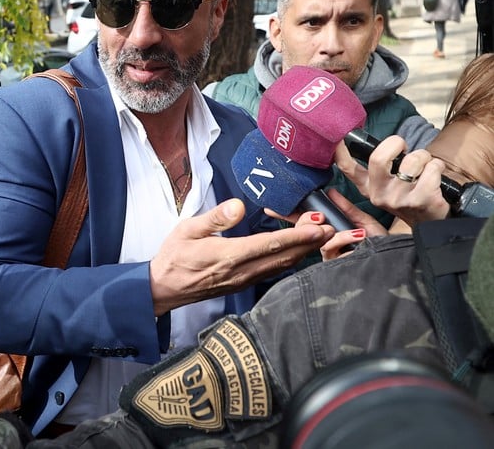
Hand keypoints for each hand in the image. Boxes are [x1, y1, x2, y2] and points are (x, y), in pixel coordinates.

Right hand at [149, 198, 332, 315]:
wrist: (162, 288)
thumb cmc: (173, 257)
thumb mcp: (187, 230)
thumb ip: (215, 218)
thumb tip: (238, 205)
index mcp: (228, 256)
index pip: (269, 244)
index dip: (297, 236)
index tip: (318, 227)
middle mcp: (240, 271)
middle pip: (282, 257)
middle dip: (309, 243)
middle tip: (331, 228)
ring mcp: (242, 280)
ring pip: (280, 266)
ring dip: (302, 252)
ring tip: (321, 238)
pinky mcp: (241, 283)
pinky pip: (271, 271)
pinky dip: (288, 260)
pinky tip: (297, 252)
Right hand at [265, 189, 386, 260]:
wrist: (396, 256)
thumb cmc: (379, 242)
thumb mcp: (362, 221)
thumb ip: (345, 208)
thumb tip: (330, 192)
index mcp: (327, 233)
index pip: (303, 224)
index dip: (287, 216)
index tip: (272, 208)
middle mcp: (324, 245)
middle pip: (303, 233)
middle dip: (308, 222)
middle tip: (319, 216)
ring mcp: (330, 257)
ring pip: (319, 242)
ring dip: (337, 235)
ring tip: (356, 232)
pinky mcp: (337, 266)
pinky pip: (332, 250)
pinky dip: (346, 241)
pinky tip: (360, 239)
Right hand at [335, 138, 450, 225]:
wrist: (430, 222)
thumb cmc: (409, 195)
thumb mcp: (386, 186)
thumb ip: (378, 168)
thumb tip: (378, 144)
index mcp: (368, 187)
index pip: (348, 168)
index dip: (340, 152)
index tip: (338, 139)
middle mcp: (379, 194)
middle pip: (378, 158)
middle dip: (395, 143)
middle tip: (404, 148)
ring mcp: (399, 199)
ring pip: (412, 160)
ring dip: (424, 156)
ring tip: (425, 166)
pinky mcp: (421, 200)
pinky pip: (432, 168)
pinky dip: (437, 166)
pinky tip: (435, 175)